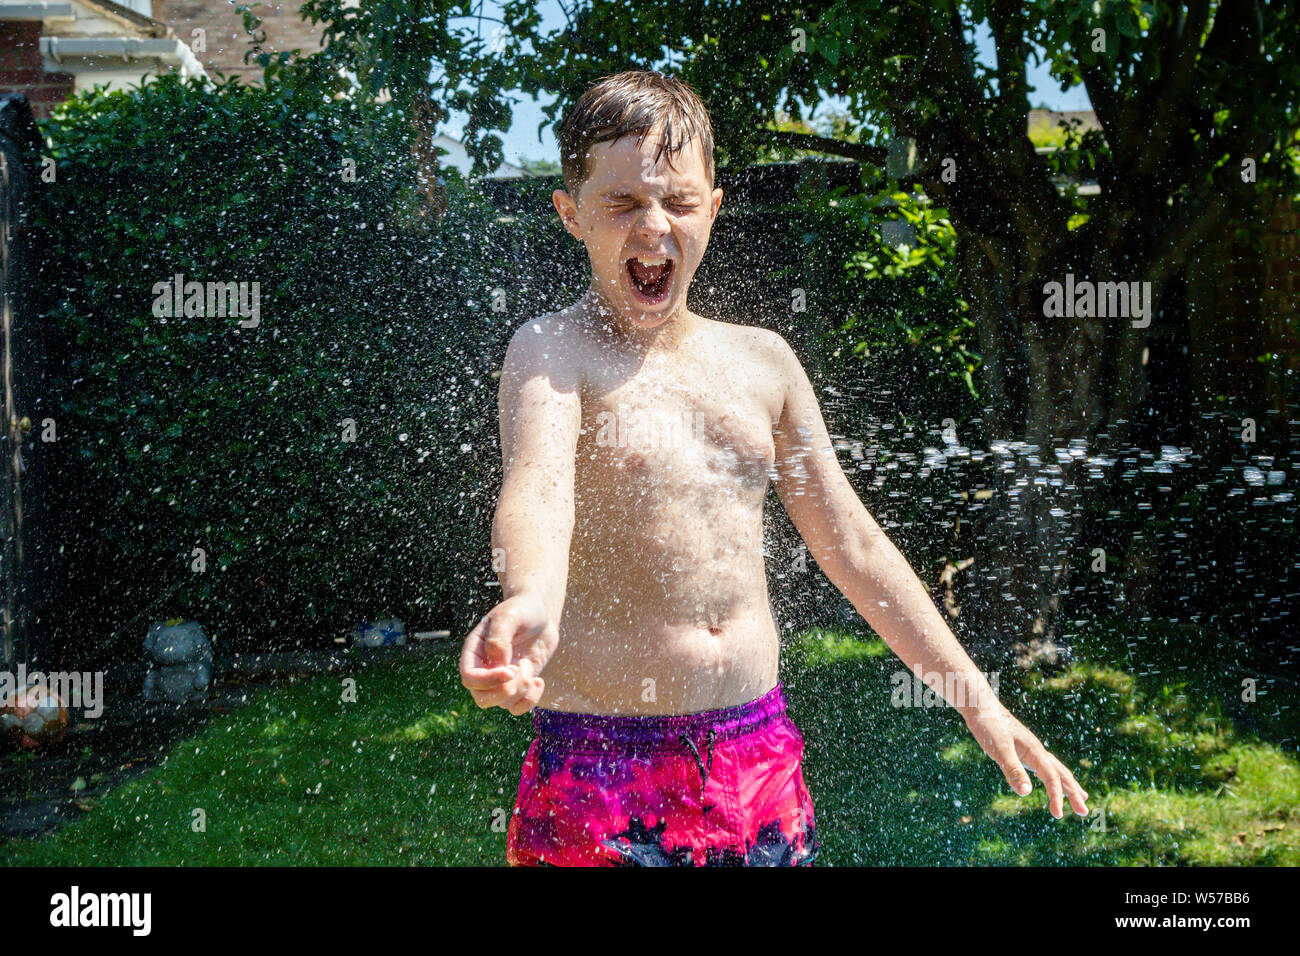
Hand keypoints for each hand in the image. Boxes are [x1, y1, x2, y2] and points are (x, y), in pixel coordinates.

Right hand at [459, 590, 556, 714]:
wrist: (540, 615)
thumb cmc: (521, 610)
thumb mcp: (509, 616)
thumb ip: (498, 637)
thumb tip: (497, 663)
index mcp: (474, 652)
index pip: (470, 678)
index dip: (488, 680)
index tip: (510, 670)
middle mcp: (484, 670)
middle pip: (482, 698)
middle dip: (505, 690)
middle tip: (520, 668)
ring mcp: (501, 681)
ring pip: (503, 703)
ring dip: (522, 688)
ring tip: (528, 663)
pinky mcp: (518, 686)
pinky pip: (519, 707)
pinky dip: (531, 699)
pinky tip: (539, 680)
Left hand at [961, 702, 1089, 818]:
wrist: (980, 706)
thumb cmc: (988, 726)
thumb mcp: (999, 750)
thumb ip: (1013, 770)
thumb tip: (1026, 793)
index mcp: (1035, 751)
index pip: (1052, 778)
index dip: (1057, 796)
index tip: (1058, 815)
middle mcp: (1037, 750)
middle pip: (1061, 774)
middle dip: (1074, 793)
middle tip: (1085, 812)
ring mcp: (1032, 748)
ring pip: (1056, 768)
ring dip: (1069, 784)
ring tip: (1081, 797)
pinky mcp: (1024, 748)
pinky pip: (1045, 765)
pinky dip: (1054, 776)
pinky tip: (1051, 780)